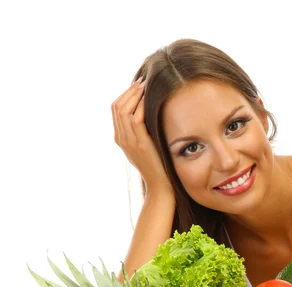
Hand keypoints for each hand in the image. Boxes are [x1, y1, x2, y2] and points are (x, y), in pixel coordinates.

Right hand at [112, 78, 172, 193]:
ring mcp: (129, 142)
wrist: (160, 186)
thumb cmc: (159, 165)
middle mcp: (121, 138)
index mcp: (120, 138)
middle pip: (117, 106)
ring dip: (134, 95)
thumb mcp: (147, 146)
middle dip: (129, 91)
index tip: (138, 84)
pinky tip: (149, 99)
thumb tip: (149, 113)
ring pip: (124, 110)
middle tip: (142, 80)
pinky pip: (136, 120)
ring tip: (145, 84)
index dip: (125, 94)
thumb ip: (143, 132)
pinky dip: (141, 106)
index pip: (116, 109)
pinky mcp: (140, 144)